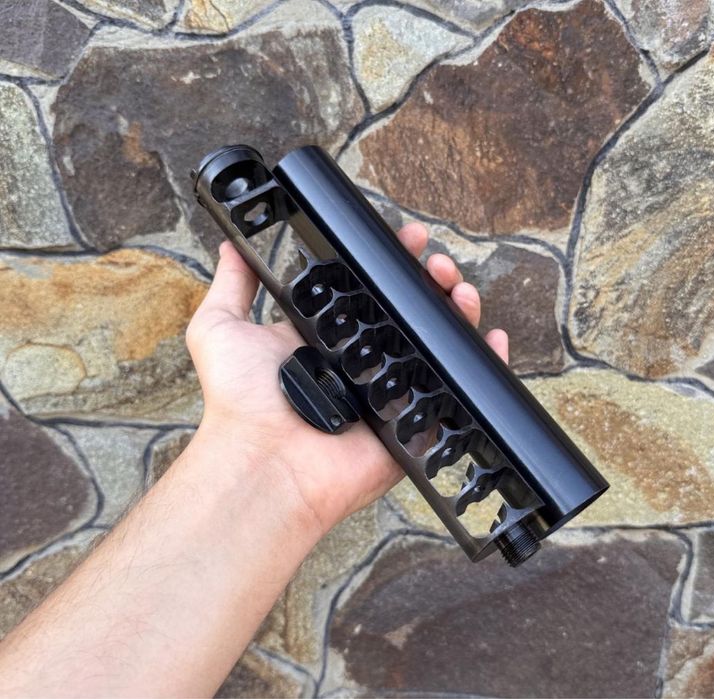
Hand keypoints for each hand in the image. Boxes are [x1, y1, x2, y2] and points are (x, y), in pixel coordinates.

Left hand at [185, 223, 508, 535]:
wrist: (264, 462)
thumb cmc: (241, 401)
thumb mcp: (220, 328)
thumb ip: (231, 284)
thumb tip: (230, 244)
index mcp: (328, 338)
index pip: (371, 291)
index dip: (392, 263)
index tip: (405, 237)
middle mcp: (364, 363)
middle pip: (412, 314)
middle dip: (431, 281)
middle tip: (436, 262)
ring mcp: (393, 393)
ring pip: (439, 345)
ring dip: (458, 311)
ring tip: (459, 288)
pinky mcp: (416, 425)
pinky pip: (459, 393)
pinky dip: (485, 366)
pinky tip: (492, 338)